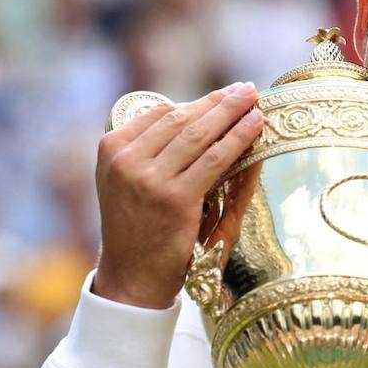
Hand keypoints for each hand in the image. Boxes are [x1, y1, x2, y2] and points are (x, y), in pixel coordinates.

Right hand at [92, 84, 263, 308]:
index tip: (222, 96)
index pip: (161, 114)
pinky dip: (239, 139)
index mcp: (111, 148)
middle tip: (245, 89)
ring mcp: (149, 178)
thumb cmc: (137, 229)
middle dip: (218, 102)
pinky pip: (215, 159)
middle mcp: (126, 159)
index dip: (197, 103)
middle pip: (182, 118)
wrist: (131, 278)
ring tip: (254, 101)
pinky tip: (256, 126)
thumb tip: (199, 117)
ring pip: (200, 134)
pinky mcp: (175, 198)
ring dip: (232, 113)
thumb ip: (154, 151)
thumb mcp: (129, 182)